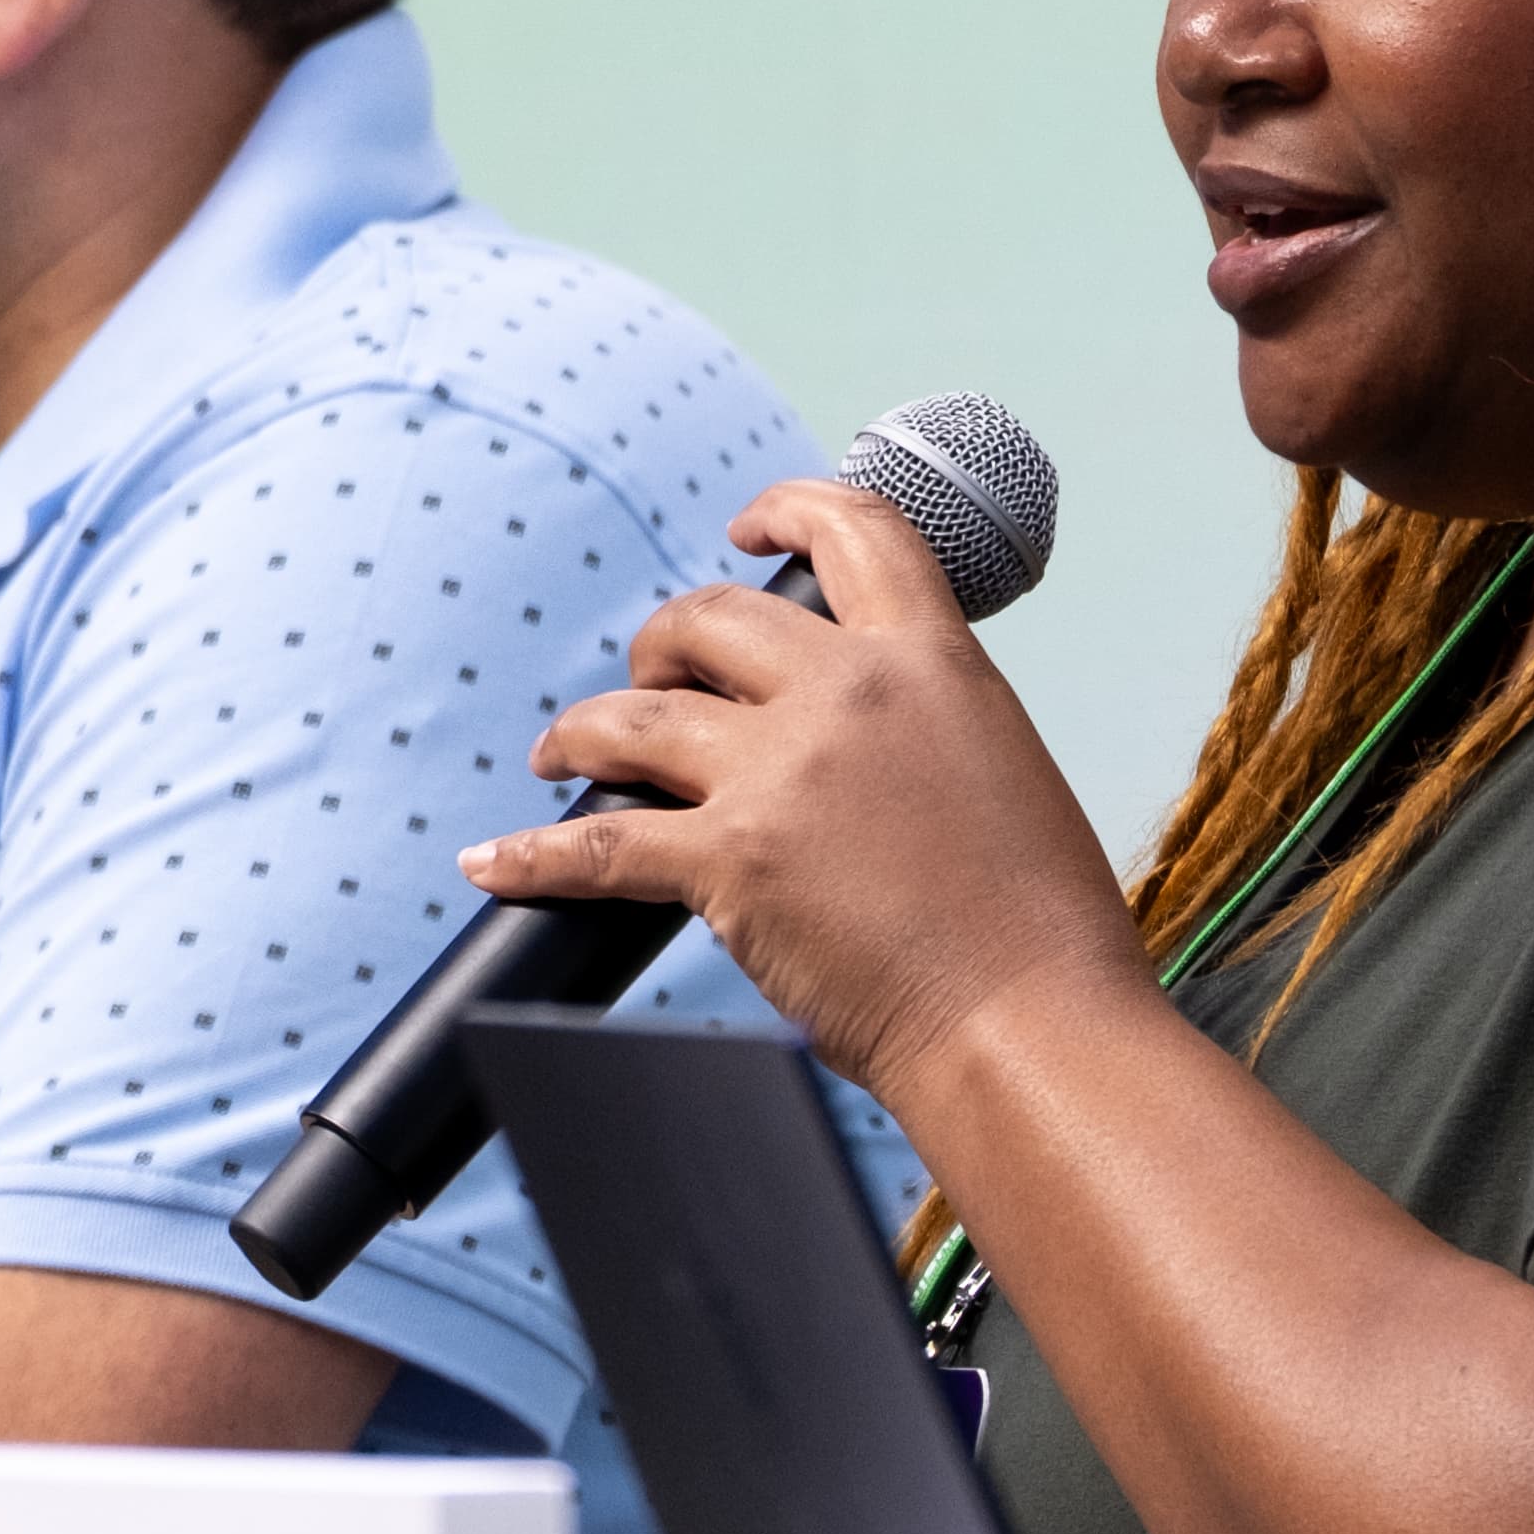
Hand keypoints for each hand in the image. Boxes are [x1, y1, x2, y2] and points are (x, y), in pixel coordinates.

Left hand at [457, 477, 1146, 1100]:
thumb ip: (926, 726)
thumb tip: (862, 747)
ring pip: (634, 714)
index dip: (790, 509)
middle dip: (664, 644)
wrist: (1031, 1024)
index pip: (856, 534)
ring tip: (560, 754)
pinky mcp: (729, 863)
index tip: (748, 525)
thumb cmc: (1039, 932)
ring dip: (582, 731)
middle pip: (712, 619)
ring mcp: (782, 773)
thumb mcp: (1003, 771)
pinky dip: (530, 855)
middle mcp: (849, 694)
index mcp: (933, 662)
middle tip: (651, 680)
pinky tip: (494, 860)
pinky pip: (593, 847)